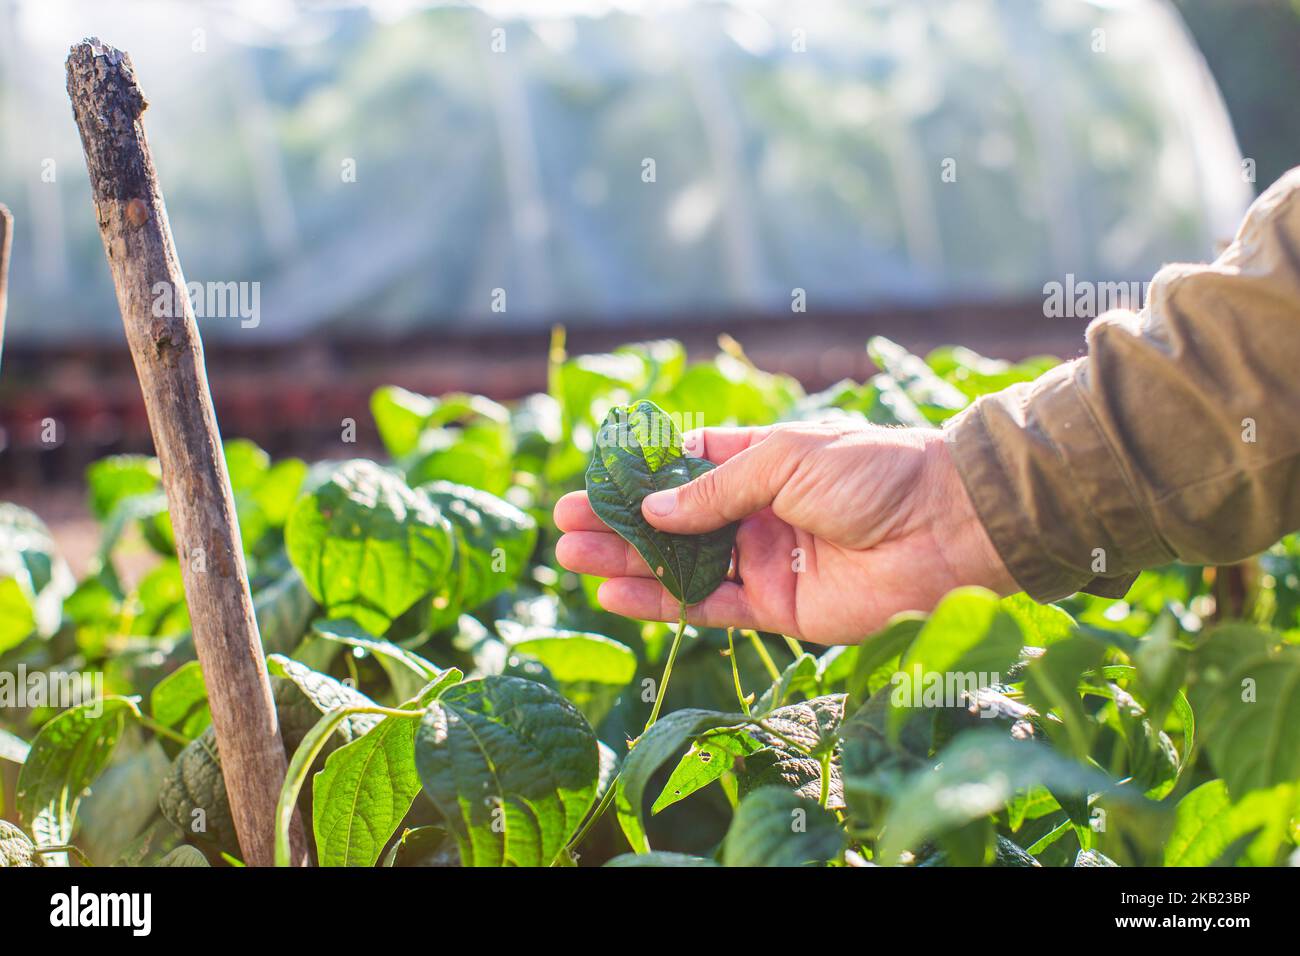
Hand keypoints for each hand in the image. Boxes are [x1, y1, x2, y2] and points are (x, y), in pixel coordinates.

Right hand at [553, 420, 1016, 644]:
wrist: (948, 529)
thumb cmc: (876, 472)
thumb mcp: (787, 458)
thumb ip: (717, 488)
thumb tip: (652, 509)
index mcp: (763, 461)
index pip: (686, 466)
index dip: (637, 475)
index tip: (590, 480)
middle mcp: (759, 511)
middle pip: (673, 519)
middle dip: (618, 521)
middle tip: (562, 525)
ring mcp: (766, 560)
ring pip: (681, 564)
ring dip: (627, 561)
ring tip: (572, 557)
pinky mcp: (779, 608)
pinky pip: (709, 608)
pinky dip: (662, 602)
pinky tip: (616, 594)